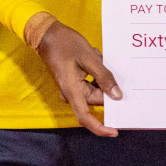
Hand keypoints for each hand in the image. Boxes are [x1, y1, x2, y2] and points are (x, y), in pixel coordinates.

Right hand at [37, 21, 120, 137]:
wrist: (48, 34)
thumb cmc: (66, 44)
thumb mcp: (90, 58)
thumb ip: (104, 77)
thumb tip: (117, 96)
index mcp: (73, 91)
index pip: (86, 118)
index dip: (101, 127)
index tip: (115, 131)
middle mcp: (72, 93)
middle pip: (96, 98)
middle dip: (105, 84)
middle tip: (103, 62)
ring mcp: (72, 88)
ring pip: (95, 88)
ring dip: (100, 73)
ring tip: (95, 56)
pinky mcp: (74, 81)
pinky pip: (90, 81)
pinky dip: (96, 70)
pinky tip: (93, 56)